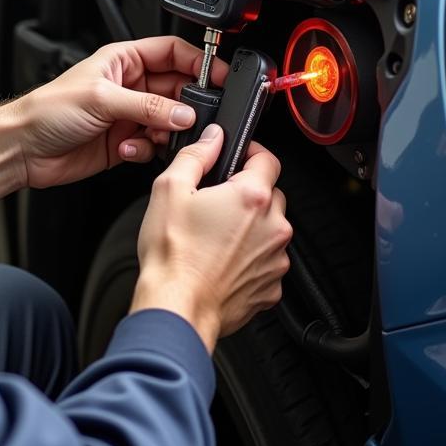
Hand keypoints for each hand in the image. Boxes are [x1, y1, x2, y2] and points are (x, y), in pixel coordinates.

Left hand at [15, 36, 228, 189]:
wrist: (24, 148)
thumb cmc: (48, 110)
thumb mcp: (102, 99)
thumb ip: (148, 106)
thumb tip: (185, 112)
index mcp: (124, 60)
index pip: (173, 52)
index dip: (199, 62)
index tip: (219, 77)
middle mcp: (130, 86)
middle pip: (178, 90)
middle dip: (187, 106)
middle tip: (193, 118)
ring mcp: (129, 115)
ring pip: (170, 120)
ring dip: (168, 132)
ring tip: (156, 136)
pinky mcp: (126, 142)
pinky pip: (154, 145)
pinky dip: (149, 150)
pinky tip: (130, 150)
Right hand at [131, 126, 291, 352]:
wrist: (176, 306)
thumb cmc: (172, 255)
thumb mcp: (169, 189)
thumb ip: (196, 155)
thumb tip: (212, 138)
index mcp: (252, 197)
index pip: (268, 159)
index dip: (251, 153)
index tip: (238, 158)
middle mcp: (273, 227)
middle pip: (271, 195)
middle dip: (248, 194)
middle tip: (216, 203)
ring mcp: (275, 259)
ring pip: (269, 230)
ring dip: (250, 228)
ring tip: (215, 238)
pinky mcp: (271, 287)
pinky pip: (266, 262)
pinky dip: (250, 259)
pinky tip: (221, 261)